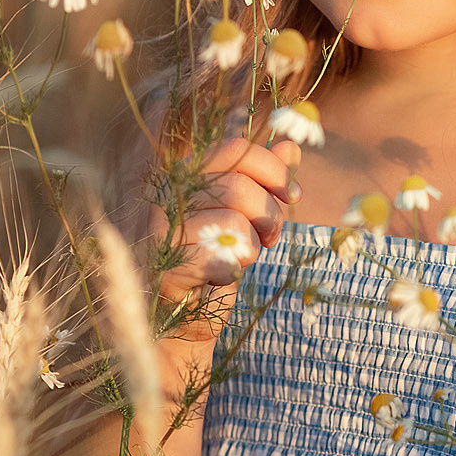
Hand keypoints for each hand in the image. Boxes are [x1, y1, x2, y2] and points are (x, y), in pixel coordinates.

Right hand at [148, 135, 302, 303]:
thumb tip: (290, 148)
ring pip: (234, 224)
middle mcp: (168, 194)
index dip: (274, 170)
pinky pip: (221, 259)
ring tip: (239, 256)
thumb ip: (263, 178)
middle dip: (269, 216)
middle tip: (269, 237)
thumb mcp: (245, 212)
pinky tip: (220, 277)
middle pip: (240, 188)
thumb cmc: (217, 253)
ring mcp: (162, 230)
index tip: (294, 195)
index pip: (237, 151)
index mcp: (186, 172)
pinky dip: (233, 271)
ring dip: (251, 247)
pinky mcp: (166, 266)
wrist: (183, 307)